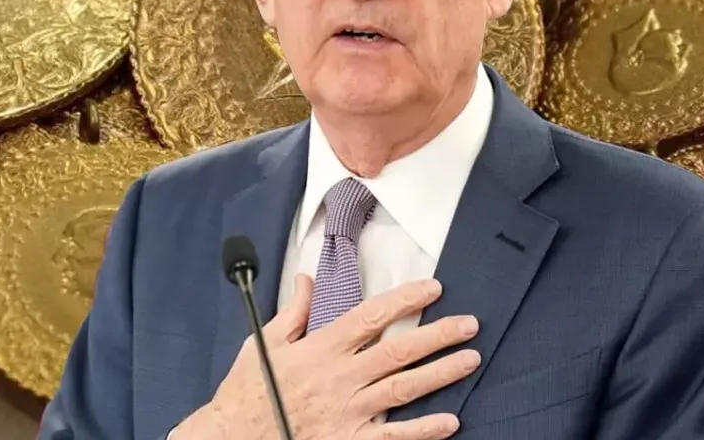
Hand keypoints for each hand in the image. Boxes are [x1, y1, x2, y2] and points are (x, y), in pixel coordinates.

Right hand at [173, 276, 479, 439]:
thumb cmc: (248, 391)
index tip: (433, 288)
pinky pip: (394, 437)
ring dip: (441, 373)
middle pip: (399, 351)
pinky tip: (450, 421)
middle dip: (438, 335)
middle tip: (469, 324)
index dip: (405, 300)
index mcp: (320, 349)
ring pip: (405, 388)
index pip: (371, 317)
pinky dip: (423, 430)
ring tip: (470, 359)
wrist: (233, 437)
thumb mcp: (263, 343)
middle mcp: (340, 378)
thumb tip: (306, 280)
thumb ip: (292, 311)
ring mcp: (349, 412)